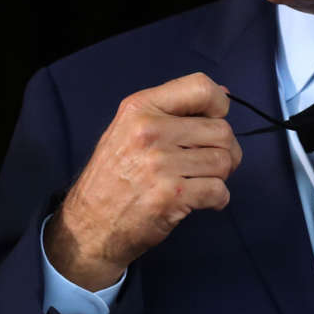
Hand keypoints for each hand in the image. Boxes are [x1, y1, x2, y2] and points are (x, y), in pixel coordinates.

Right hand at [43, 72, 242, 290]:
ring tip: (201, 181)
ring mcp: (160, 164)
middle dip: (225, 149)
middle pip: (221, 129)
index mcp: (140, 108)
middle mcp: (150, 131)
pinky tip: (202, 201)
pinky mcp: (170, 196)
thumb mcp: (129, 129)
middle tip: (209, 163)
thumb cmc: (113, 176)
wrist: (88, 225)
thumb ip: (172, 110)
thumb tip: (223, 94)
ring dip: (221, 175)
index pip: (201, 87)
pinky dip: (218, 199)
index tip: (213, 120)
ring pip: (224, 161)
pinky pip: (219, 191)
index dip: (219, 105)